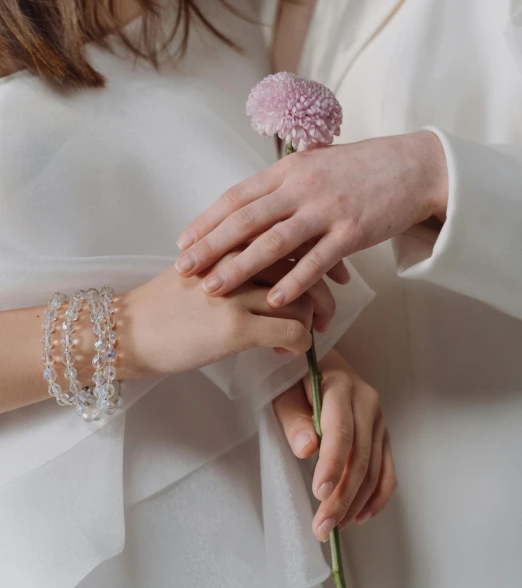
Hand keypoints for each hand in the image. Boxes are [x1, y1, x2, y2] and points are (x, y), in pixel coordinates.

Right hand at [116, 256, 316, 379]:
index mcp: (231, 240)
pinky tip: (287, 351)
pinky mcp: (236, 327)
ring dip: (314, 321)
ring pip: (303, 299)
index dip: (319, 256)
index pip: (292, 236)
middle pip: (305, 264)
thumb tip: (273, 272)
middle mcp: (238, 259)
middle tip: (327, 312)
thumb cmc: (163, 304)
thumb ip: (236, 261)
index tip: (332, 273)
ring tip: (307, 335)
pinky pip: (293, 331)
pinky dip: (300, 343)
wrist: (127, 330)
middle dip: (324, 290)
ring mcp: (238, 293)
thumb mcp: (201, 268)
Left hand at [175, 131, 447, 306]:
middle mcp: (302, 187)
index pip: (237, 197)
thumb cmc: (363, 168)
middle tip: (183, 269)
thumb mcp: (317, 164)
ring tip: (214, 288)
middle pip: (246, 220)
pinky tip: (275, 301)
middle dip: (210, 246)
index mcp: (288, 170)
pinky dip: (294, 282)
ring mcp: (326, 209)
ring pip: (274, 242)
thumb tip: (252, 204)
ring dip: (241, 267)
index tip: (183, 242)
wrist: (414, 166)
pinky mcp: (352, 232)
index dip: (206, 221)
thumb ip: (284, 184)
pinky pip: (317, 261)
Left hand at [273, 349, 396, 539]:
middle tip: (322, 527)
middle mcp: (367, 401)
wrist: (317, 359)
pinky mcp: (382, 433)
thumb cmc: (293, 376)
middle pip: (360, 456)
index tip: (320, 493)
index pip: (341, 430)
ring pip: (374, 468)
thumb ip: (294, 419)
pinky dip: (378, 496)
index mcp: (340, 385)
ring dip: (356, 502)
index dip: (332, 464)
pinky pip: (387, 469)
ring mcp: (378, 418)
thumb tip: (307, 450)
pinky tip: (360, 516)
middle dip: (342, 496)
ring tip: (333, 528)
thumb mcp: (282, 390)